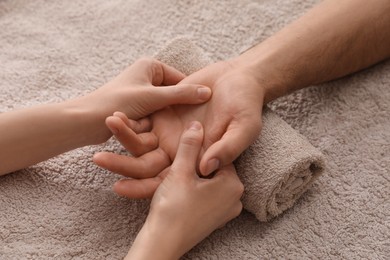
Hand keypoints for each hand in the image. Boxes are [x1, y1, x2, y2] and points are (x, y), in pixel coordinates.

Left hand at [79, 57, 211, 142]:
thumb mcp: (154, 97)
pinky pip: (154, 114)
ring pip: (164, 106)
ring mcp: (142, 92)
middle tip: (195, 122)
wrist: (88, 120)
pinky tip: (168, 132)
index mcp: (151, 66)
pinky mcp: (136, 108)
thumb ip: (181, 95)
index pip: (181, 79)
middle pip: (173, 93)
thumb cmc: (118, 103)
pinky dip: (159, 121)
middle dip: (181, 107)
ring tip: (183, 129)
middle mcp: (146, 76)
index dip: (192, 94)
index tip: (205, 110)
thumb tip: (207, 92)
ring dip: (169, 116)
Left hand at [94, 60, 263, 196]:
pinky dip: (128, 119)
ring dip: (121, 136)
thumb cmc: (246, 105)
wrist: (239, 80)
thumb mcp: (244, 127)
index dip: (143, 188)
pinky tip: (114, 115)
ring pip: (139, 142)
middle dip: (121, 164)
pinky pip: (141, 120)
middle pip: (144, 164)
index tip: (120, 188)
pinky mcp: (163, 113)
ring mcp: (169, 131)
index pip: (166, 181)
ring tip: (107, 123)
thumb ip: (228, 148)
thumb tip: (207, 169)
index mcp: (195, 160)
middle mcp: (178, 149)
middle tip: (98, 159)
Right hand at [125, 121, 243, 259]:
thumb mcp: (180, 171)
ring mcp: (226, 212)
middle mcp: (236, 199)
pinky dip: (195, 191)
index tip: (184, 148)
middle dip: (196, 164)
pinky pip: (207, 197)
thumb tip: (196, 125)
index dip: (199, 150)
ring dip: (194, 177)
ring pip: (209, 183)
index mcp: (234, 185)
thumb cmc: (173, 208)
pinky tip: (180, 191)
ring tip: (177, 177)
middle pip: (214, 169)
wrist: (163, 243)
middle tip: (178, 163)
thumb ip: (190, 146)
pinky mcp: (215, 220)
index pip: (218, 156)